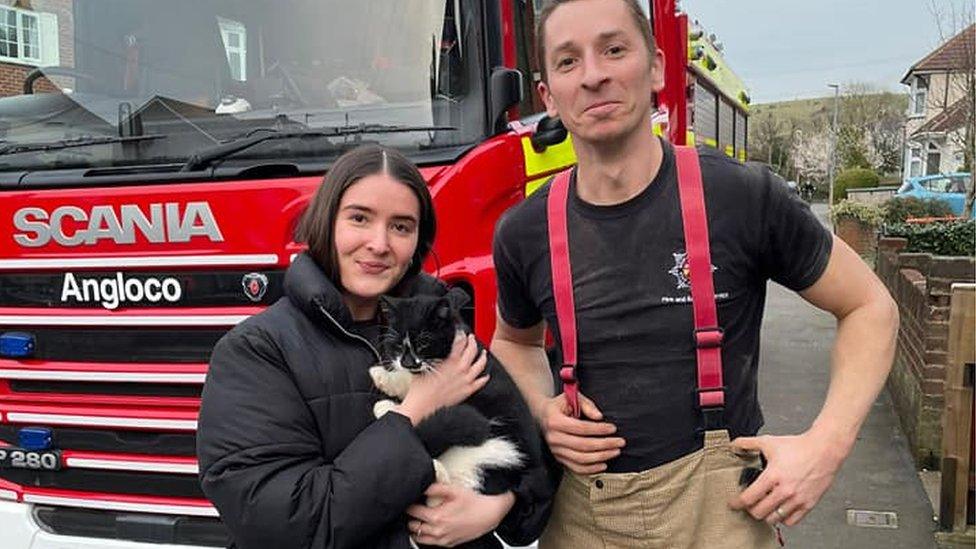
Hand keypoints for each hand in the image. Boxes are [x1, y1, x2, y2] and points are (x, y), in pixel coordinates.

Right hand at [396, 333, 488, 425]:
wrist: (422, 405)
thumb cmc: (420, 389)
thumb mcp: (422, 366)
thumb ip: (431, 358)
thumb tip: (433, 353)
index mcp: (449, 361)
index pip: (459, 343)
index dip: (461, 335)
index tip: (460, 332)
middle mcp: (460, 370)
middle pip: (471, 351)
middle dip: (472, 342)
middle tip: (471, 338)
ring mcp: (465, 381)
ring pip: (480, 365)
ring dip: (482, 357)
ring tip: (483, 352)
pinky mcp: (466, 391)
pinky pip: (479, 383)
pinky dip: (484, 378)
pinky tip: (486, 376)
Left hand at [406, 484, 513, 546]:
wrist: (489, 515)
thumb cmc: (474, 502)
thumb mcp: (454, 490)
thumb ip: (435, 488)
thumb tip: (423, 486)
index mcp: (437, 517)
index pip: (413, 512)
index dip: (409, 504)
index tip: (410, 499)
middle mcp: (438, 531)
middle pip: (413, 526)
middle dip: (411, 517)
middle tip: (414, 508)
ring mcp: (442, 540)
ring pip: (419, 537)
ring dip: (416, 528)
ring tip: (419, 518)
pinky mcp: (448, 544)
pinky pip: (429, 543)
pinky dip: (425, 536)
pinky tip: (428, 527)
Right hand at [538, 392, 624, 473]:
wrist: (542, 415)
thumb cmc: (560, 405)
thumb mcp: (572, 397)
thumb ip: (587, 405)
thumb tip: (599, 417)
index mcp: (555, 421)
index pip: (581, 428)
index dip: (599, 429)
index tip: (613, 428)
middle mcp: (553, 438)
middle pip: (583, 445)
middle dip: (605, 445)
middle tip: (619, 442)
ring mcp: (555, 450)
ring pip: (581, 459)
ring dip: (601, 457)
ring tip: (615, 452)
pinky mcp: (559, 458)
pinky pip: (576, 468)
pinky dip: (591, 469)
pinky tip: (603, 464)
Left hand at [728, 431, 846, 525]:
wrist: (824, 450)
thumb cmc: (799, 446)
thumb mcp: (769, 442)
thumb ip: (748, 443)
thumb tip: (734, 445)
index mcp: (773, 476)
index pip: (749, 498)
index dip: (737, 503)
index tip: (733, 503)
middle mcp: (785, 490)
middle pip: (759, 512)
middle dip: (750, 510)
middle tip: (748, 505)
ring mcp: (797, 499)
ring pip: (774, 519)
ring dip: (765, 515)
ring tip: (763, 507)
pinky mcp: (808, 504)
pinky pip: (791, 521)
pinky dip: (782, 518)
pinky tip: (779, 510)